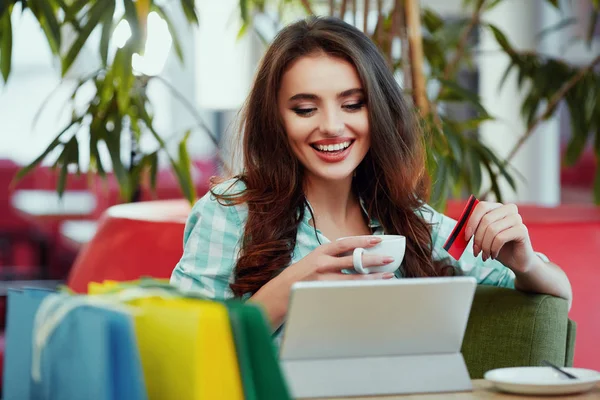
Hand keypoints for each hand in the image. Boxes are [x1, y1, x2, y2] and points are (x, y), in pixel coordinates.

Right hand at [279, 236, 395, 283]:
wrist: (281, 292)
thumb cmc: (302, 274)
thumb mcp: (315, 259)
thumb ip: (334, 257)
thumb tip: (358, 254)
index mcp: (321, 252)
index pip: (345, 244)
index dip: (362, 241)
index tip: (377, 240)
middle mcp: (322, 264)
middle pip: (352, 261)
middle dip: (372, 260)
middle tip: (388, 259)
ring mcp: (324, 280)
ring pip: (353, 279)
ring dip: (372, 278)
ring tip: (387, 276)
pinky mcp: (325, 293)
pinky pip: (348, 292)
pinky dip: (361, 290)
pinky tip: (373, 290)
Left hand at [464, 202, 537, 273]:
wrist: (516, 260)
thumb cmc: (497, 247)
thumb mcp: (483, 236)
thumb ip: (474, 228)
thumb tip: (461, 229)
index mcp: (497, 207)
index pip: (482, 206)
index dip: (472, 221)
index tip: (466, 237)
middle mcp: (509, 209)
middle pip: (486, 219)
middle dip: (477, 238)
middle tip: (476, 251)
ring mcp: (517, 218)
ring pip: (492, 230)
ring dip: (485, 246)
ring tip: (485, 255)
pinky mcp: (522, 230)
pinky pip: (500, 238)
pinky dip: (493, 249)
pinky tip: (494, 255)